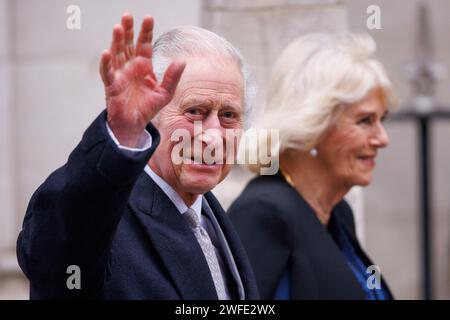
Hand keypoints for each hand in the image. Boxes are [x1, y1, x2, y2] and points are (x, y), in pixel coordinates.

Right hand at [99, 13, 185, 146]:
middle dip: (128, 30)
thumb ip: (172, 77)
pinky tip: (106, 52)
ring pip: (116, 54)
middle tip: (128, 15)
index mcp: (143, 66)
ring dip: (116, 41)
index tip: (148, 18)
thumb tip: (182, 61)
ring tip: (118, 27)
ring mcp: (120, 74)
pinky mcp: (112, 85)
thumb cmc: (148, 107)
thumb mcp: (165, 93)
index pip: (144, 44)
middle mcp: (130, 66)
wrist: (135, 124)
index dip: (146, 32)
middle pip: (128, 44)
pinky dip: (106, 63)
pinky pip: (107, 72)